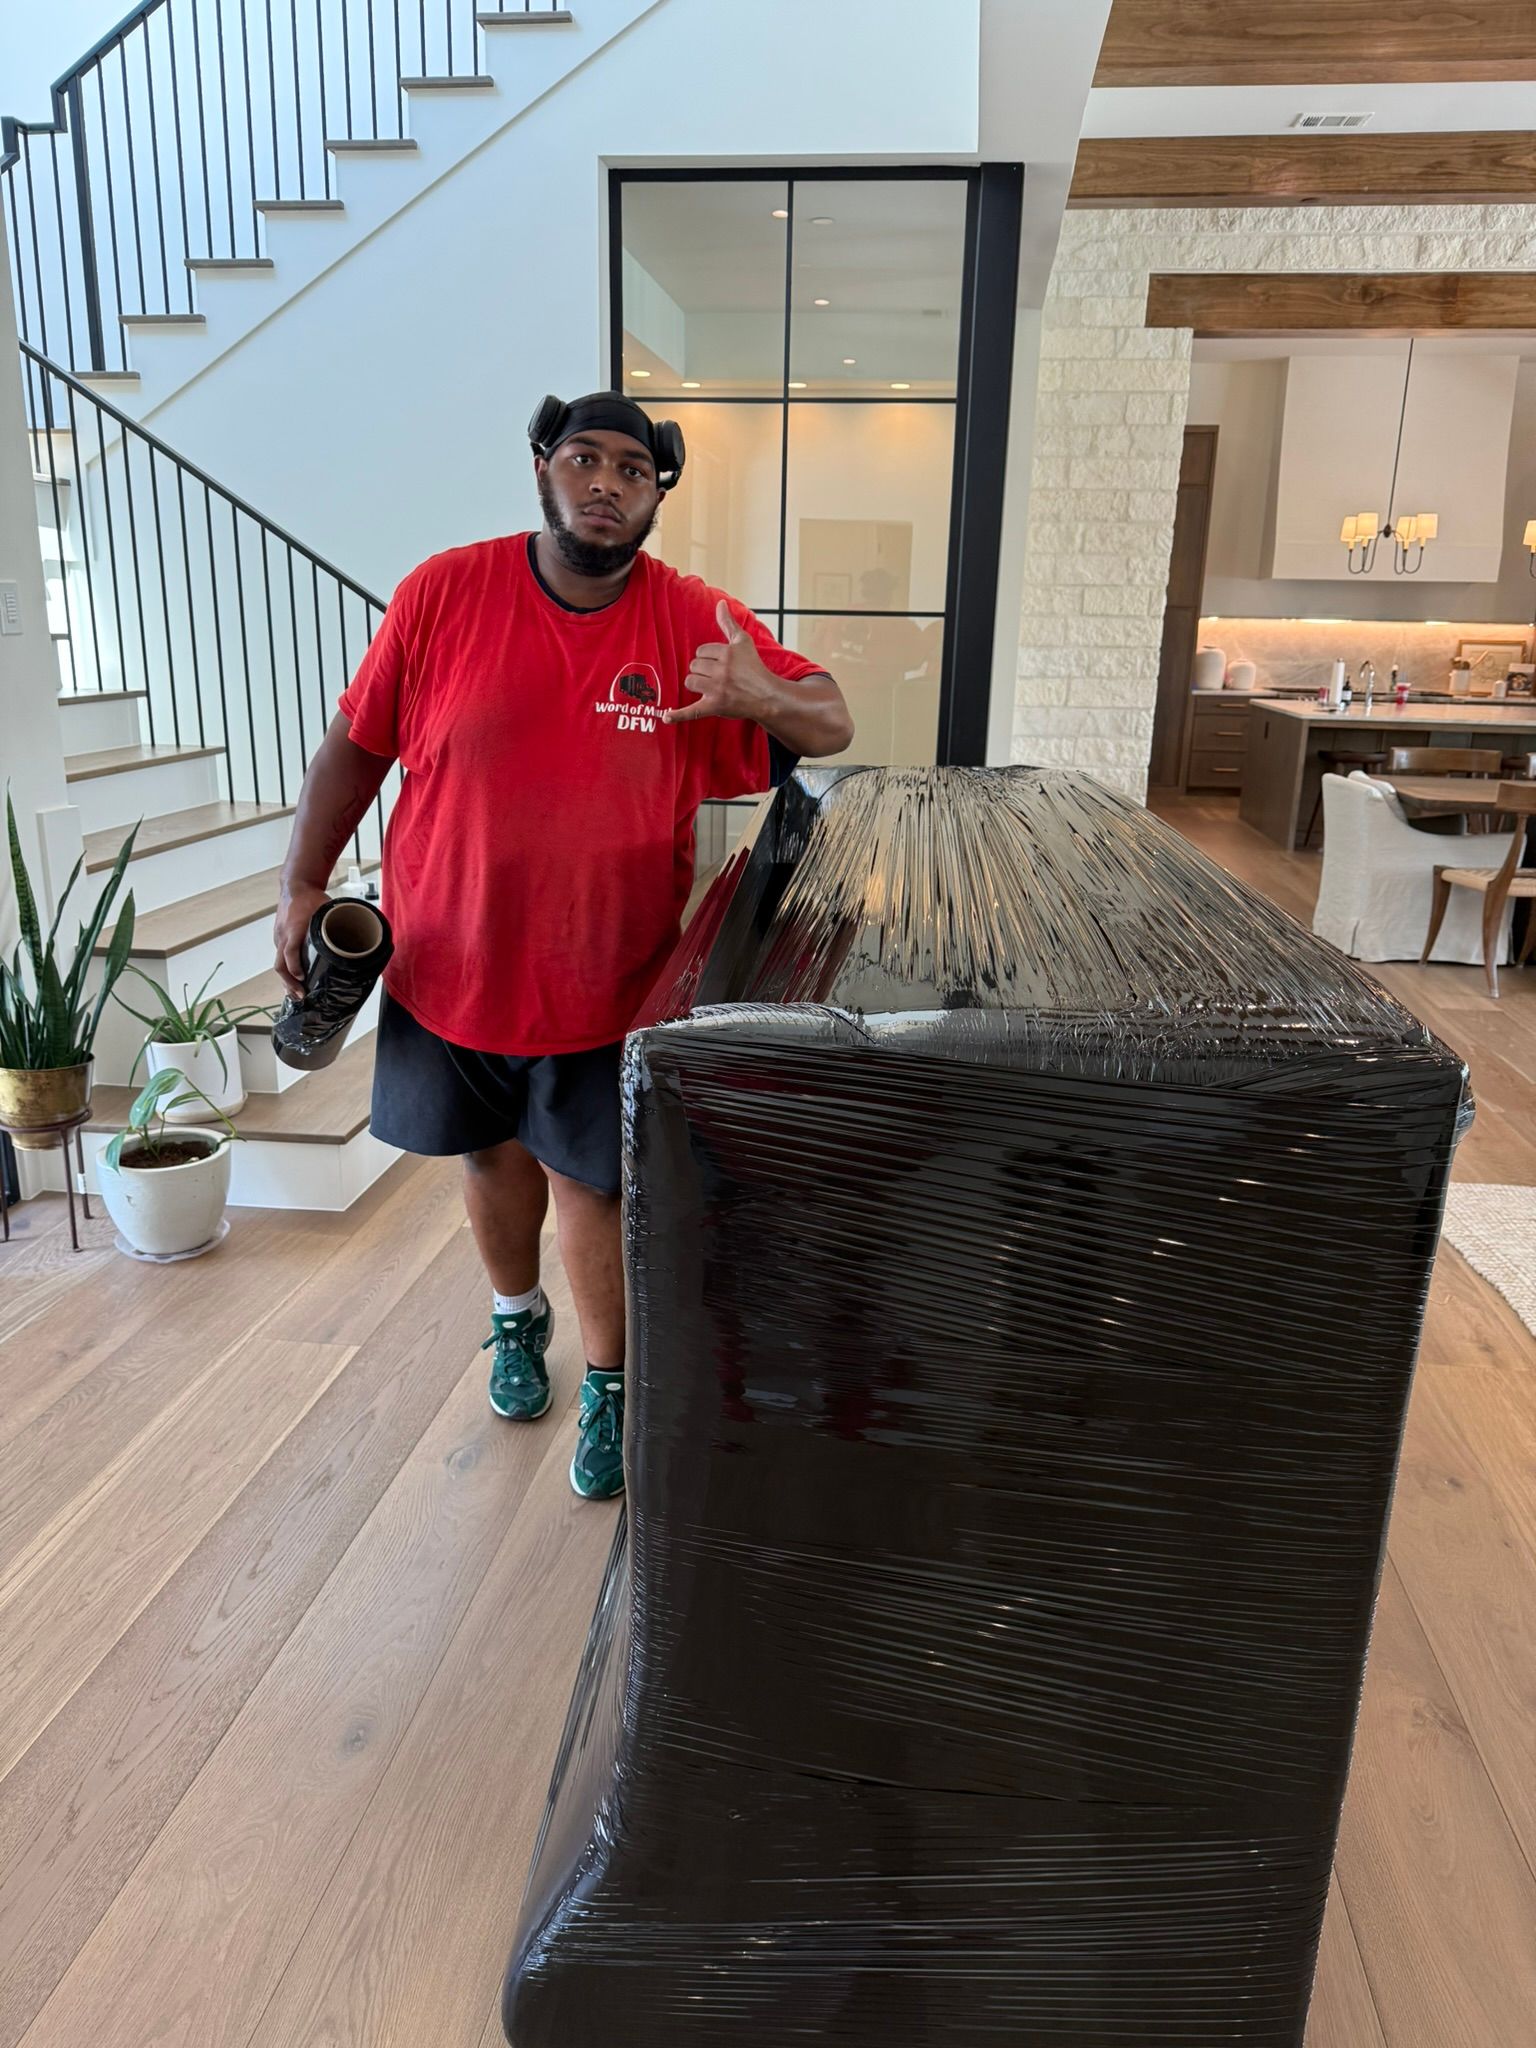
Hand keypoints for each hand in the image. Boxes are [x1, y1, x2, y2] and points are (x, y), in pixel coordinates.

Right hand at [273, 879, 328, 997]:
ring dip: (286, 980)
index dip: (295, 967)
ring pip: (278, 962)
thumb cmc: (311, 897)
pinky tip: (293, 977)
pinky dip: (286, 969)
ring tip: (296, 993)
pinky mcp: (278, 937)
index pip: (290, 952)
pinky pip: (279, 956)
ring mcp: (278, 936)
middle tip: (300, 996)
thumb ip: (337, 924)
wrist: (295, 885)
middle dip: (289, 983)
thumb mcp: (326, 909)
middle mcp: (283, 935)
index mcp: (294, 929)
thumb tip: (359, 938)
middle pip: (280, 965)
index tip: (302, 979)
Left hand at [663, 599, 770, 725]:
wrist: (766, 696)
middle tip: (718, 676)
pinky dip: (678, 715)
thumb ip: (728, 623)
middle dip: (703, 670)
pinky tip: (666, 717)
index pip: (702, 651)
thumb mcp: (743, 641)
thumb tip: (720, 603)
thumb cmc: (754, 668)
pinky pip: (692, 711)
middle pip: (694, 666)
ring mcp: (717, 690)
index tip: (722, 664)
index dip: (710, 657)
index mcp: (726, 653)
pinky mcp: (714, 706)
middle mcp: (721, 670)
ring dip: (697, 683)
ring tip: (711, 686)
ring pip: (690, 681)